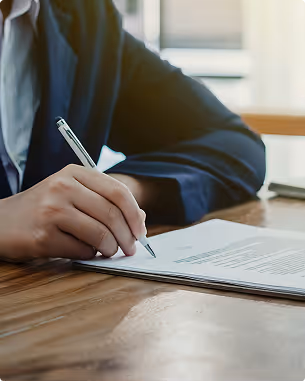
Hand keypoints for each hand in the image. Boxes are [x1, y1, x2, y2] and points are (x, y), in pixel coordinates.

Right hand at [0, 165, 145, 261]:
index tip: (140, 231)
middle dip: (128, 236)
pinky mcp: (43, 236)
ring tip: (109, 251)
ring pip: (100, 234)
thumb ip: (105, 201)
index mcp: (74, 173)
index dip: (135, 214)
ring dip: (111, 248)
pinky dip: (90, 254)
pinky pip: (82, 250)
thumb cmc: (43, 208)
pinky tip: (85, 251)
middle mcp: (63, 187)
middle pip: (112, 214)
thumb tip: (141, 218)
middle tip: (131, 248)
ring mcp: (51, 210)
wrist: (1, 222)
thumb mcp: (73, 194)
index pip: (118, 191)